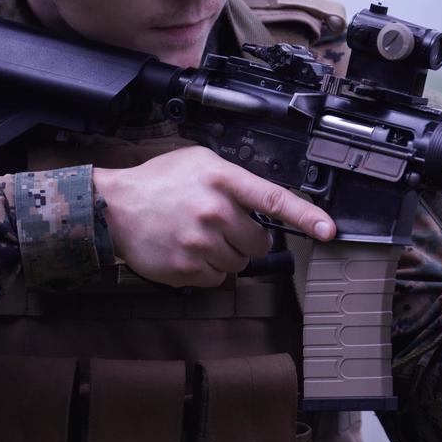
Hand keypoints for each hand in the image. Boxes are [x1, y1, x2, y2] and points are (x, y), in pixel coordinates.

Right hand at [92, 145, 335, 287]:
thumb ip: (235, 179)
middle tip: (221, 226)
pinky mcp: (186, 269)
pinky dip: (207, 270)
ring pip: (239, 263)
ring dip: (226, 255)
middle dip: (246, 238)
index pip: (274, 199)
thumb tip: (265, 202)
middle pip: (258, 241)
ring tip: (198, 236)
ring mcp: (200, 242)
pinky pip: (217, 279)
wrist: (113, 207)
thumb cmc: (160, 182)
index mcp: (222, 179)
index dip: (306, 216)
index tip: (328, 230)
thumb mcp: (200, 162)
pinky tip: (187, 251)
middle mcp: (214, 211)